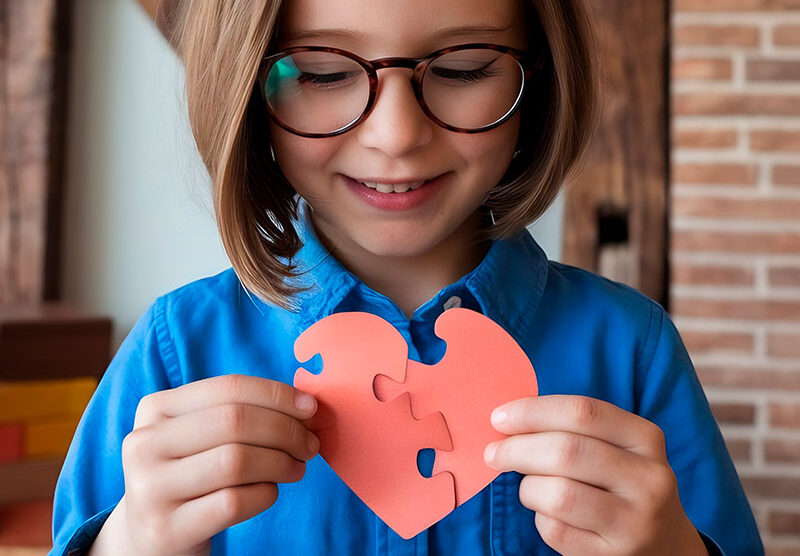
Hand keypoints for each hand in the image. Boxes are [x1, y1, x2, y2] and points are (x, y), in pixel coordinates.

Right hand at [109, 374, 319, 555]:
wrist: (149, 536)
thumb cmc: (190, 474)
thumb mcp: (200, 436)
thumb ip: (242, 414)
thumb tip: (308, 406)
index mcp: (155, 408)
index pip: (228, 387)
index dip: (277, 395)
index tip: (311, 408)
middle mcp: (144, 444)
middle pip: (234, 421)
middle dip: (285, 430)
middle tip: (310, 444)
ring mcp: (150, 489)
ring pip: (235, 461)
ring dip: (280, 462)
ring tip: (296, 468)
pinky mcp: (166, 529)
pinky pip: (233, 502)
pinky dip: (265, 494)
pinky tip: (270, 492)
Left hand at [483, 395, 707, 555]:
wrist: (664, 546)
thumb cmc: (621, 484)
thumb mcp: (617, 448)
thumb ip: (574, 429)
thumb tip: (508, 419)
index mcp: (646, 438)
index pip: (583, 412)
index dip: (533, 411)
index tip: (499, 418)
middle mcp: (648, 479)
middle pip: (566, 451)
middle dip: (517, 449)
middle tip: (494, 454)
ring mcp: (635, 522)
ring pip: (559, 494)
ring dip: (528, 488)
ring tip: (528, 487)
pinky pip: (556, 531)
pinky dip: (540, 519)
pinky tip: (547, 514)